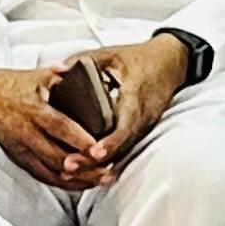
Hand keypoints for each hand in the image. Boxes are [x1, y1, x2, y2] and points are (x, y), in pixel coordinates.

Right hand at [0, 65, 103, 188]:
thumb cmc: (9, 84)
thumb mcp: (34, 74)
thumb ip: (59, 74)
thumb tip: (77, 68)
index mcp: (33, 109)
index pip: (59, 127)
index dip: (78, 140)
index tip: (98, 149)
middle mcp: (27, 133)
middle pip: (57, 156)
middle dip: (84, 167)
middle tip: (107, 172)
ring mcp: (22, 149)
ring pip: (51, 171)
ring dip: (77, 179)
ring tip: (101, 180)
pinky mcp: (18, 158)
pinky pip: (42, 176)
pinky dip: (63, 183)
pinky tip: (81, 184)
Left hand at [70, 34, 193, 170]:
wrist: (169, 63)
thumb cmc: (139, 59)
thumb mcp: (109, 54)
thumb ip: (81, 61)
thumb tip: (55, 70)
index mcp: (134, 98)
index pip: (124, 126)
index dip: (110, 141)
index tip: (94, 152)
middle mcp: (140, 117)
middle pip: (119, 146)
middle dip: (95, 160)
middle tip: (70, 166)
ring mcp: (141, 127)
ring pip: (121, 152)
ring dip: (97, 164)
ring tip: (70, 171)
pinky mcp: (139, 131)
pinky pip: (123, 148)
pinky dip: (106, 159)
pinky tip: (86, 167)